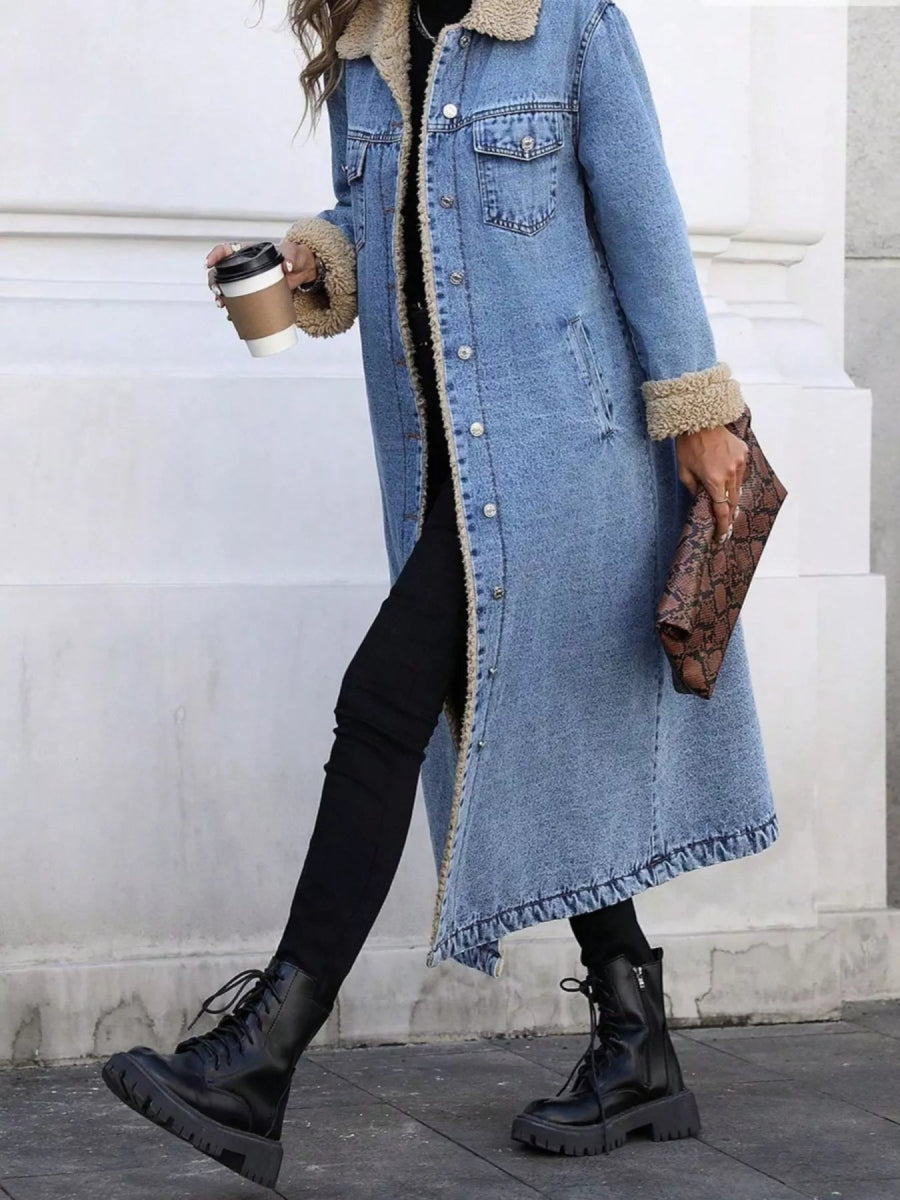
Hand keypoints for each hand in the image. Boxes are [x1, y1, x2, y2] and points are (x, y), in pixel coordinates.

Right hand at [204, 241, 318, 319]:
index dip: (215, 255)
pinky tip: (233, 317)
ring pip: (228, 289)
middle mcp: (244, 267)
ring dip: (222, 298)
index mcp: (249, 253)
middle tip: (218, 292)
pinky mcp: (255, 294)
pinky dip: (236, 310)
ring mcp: (249, 282)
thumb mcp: (293, 253)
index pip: (226, 250)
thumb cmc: (295, 257)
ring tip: (222, 306)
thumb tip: (287, 266)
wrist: (302, 271)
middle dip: (214, 282)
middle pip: (221, 272)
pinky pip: (241, 302)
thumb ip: (290, 257)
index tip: (210, 264)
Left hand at [675, 424, 748, 543]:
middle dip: (728, 513)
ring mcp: (740, 462)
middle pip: (733, 501)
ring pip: (738, 487)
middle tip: (723, 523)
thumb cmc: (688, 445)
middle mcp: (731, 474)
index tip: (722, 536)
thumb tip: (699, 500)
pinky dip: (734, 476)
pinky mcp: (743, 453)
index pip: (722, 510)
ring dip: (731, 494)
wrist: (700, 419)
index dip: (722, 526)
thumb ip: (692, 489)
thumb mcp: (683, 471)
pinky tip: (725, 473)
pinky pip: (740, 471)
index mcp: (714, 481)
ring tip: (723, 498)